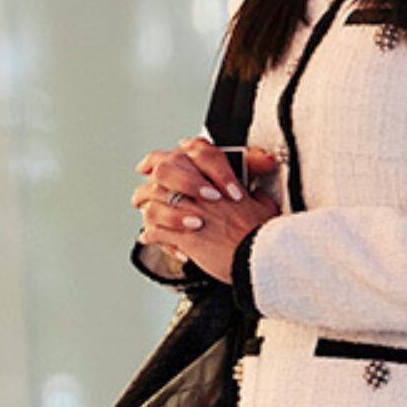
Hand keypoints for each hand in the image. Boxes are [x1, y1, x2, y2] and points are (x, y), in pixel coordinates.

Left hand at [132, 140, 282, 274]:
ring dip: (145, 207)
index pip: (194, 154)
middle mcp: (202, 193)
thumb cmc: (262, 232)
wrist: (259, 254)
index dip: (177, 152)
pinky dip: (150, 234)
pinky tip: (148, 237)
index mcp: (219, 181)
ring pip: (154, 203)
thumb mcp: (265, 206)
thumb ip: (256, 196)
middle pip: (165, 174)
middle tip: (143, 186)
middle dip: (149, 180)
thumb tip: (257, 194)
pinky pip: (156, 232)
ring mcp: (191, 213)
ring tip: (142, 211)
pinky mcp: (185, 237)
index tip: (159, 161)